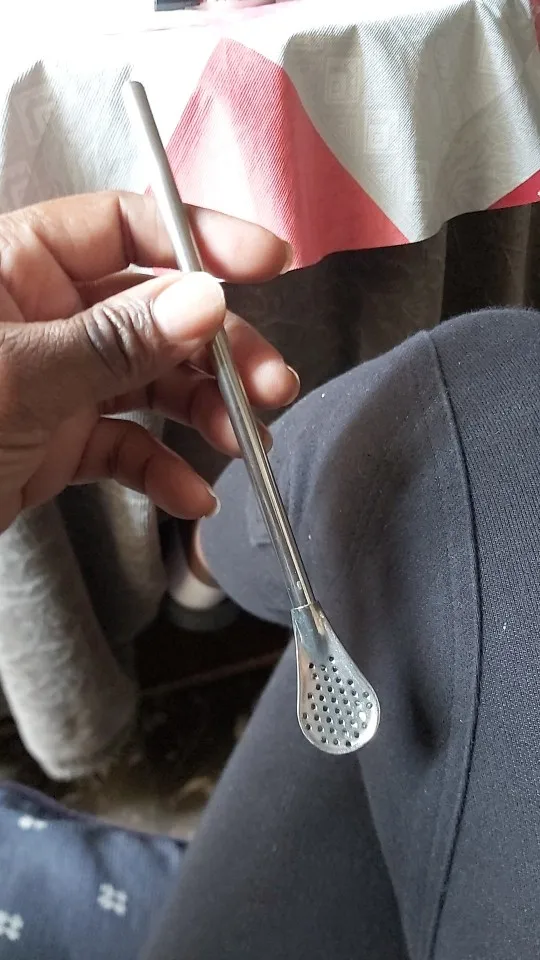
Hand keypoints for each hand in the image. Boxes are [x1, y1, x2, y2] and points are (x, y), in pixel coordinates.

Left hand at [0, 191, 297, 532]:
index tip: (266, 262)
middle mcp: (47, 317)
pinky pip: (128, 446)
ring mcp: (58, 381)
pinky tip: (189, 495)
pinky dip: (162, 471)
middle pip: (157, 312)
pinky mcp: (61, 442)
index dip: (199, 238)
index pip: (124, 228)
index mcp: (20, 267)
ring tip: (242, 442)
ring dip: (205, 413)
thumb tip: (204, 299)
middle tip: (269, 386)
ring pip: (153, 382)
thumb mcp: (18, 376)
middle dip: (220, 350)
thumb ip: (112, 340)